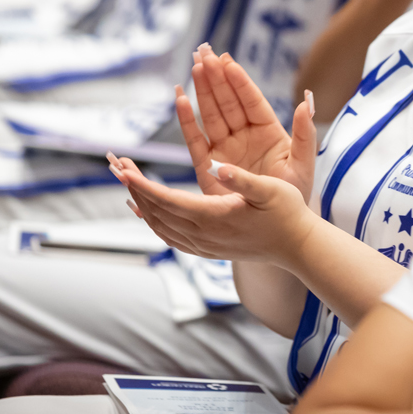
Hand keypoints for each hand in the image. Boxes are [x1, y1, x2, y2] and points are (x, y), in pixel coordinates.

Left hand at [109, 151, 314, 263]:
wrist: (297, 246)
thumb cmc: (287, 213)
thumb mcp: (270, 189)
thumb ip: (243, 179)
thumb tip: (220, 167)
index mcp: (214, 217)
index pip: (168, 201)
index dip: (143, 185)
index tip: (124, 170)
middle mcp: (204, 235)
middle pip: (157, 212)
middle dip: (134, 188)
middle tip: (115, 164)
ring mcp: (204, 245)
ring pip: (160, 226)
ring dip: (140, 204)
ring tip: (125, 182)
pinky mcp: (207, 249)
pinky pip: (169, 236)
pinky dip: (152, 222)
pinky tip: (144, 212)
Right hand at [174, 43, 318, 201]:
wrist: (277, 227)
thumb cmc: (294, 195)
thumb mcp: (303, 164)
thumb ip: (305, 133)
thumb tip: (308, 100)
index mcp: (268, 131)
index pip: (251, 100)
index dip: (239, 81)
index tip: (228, 60)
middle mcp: (245, 136)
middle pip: (227, 101)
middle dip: (216, 77)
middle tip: (203, 52)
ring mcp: (226, 148)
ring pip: (211, 113)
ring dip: (202, 89)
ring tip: (193, 65)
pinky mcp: (209, 165)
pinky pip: (195, 138)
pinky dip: (187, 119)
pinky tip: (180, 98)